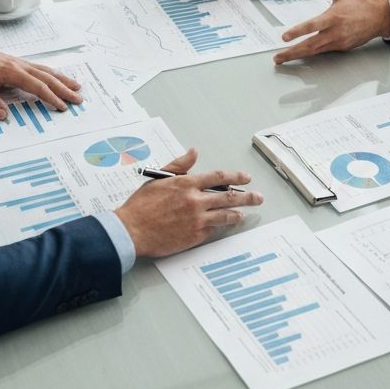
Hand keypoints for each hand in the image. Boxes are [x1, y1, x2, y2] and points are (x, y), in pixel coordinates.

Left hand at [0, 41, 81, 120]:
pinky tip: (60, 78)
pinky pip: (42, 68)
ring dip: (63, 80)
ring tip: (77, 87)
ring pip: (48, 71)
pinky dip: (55, 74)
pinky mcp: (21, 63)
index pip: (38, 87)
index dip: (51, 97)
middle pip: (48, 78)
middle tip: (78, 99)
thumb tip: (4, 116)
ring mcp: (23, 63)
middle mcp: (22, 66)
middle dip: (65, 89)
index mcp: (13, 73)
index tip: (62, 107)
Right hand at [115, 148, 263, 256]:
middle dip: (247, 197)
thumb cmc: (141, 205)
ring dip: (237, 214)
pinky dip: (218, 226)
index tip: (246, 178)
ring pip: (225, 215)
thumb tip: (194, 152)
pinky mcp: (194, 236)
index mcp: (187, 184)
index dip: (236, 177)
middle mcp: (195, 201)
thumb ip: (179, 165)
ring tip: (244, 214)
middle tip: (258, 197)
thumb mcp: (158, 179)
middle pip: (229, 197)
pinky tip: (223, 225)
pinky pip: (212, 230)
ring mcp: (197, 220)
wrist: (131, 230)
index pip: (219, 177)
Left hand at [273, 0, 389, 64]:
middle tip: (277, 58)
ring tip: (284, 58)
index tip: (285, 37)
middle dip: (292, 52)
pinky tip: (301, 54)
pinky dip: (311, 54)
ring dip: (299, 55)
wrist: (381, 17)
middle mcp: (335, 32)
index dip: (297, 32)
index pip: (312, 26)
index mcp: (334, 17)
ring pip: (315, 51)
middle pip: (310, 45)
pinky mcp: (342, 47)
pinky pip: (323, 51)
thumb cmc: (362, 2)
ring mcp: (339, 42)